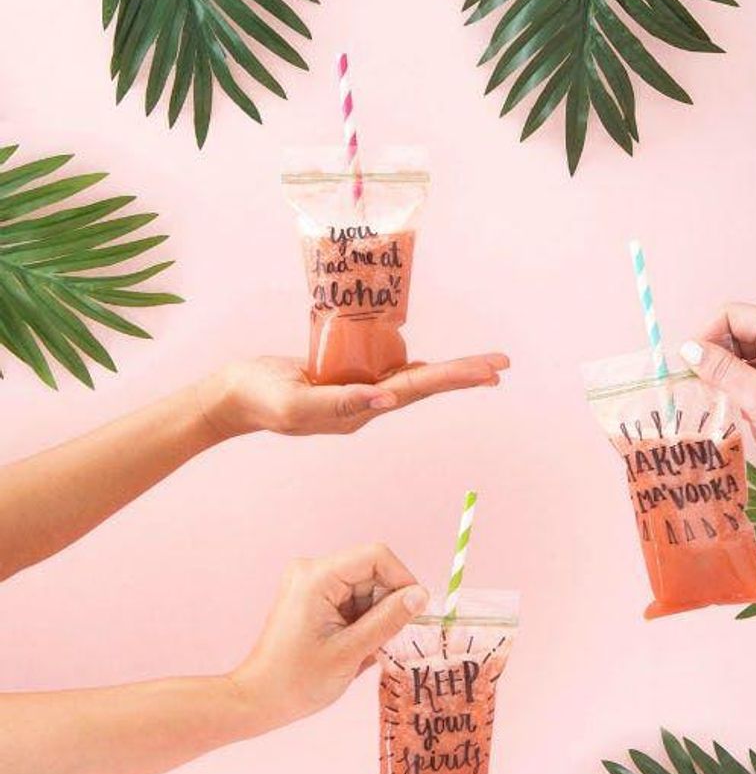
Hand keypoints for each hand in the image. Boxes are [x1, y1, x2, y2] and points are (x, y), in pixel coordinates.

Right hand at [197, 352, 508, 437]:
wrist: (235, 396)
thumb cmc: (260, 399)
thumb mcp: (295, 404)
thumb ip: (338, 403)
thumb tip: (386, 399)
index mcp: (360, 409)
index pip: (416, 390)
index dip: (452, 378)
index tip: (486, 372)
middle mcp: (367, 403)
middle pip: (424, 385)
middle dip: (464, 374)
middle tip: (501, 364)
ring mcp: (358, 391)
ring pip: (412, 378)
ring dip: (448, 372)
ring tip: (481, 366)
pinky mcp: (347, 378)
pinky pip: (388, 369)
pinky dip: (416, 365)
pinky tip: (433, 364)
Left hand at [229, 544, 427, 732]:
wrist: (257, 701)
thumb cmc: (297, 681)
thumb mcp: (350, 652)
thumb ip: (389, 620)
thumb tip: (421, 595)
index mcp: (317, 576)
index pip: (376, 556)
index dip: (402, 578)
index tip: (415, 610)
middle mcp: (312, 570)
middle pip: (371, 571)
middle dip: (386, 604)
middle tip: (385, 639)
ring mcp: (309, 582)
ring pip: (364, 587)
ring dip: (373, 615)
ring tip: (362, 649)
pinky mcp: (311, 595)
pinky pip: (351, 597)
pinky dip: (361, 620)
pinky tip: (352, 646)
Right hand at [678, 303, 755, 495]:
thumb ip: (720, 370)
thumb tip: (688, 349)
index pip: (731, 316)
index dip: (707, 338)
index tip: (693, 370)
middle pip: (736, 341)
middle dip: (723, 372)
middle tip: (721, 400)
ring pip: (743, 367)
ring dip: (738, 394)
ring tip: (753, 419)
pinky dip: (752, 407)